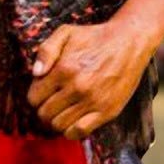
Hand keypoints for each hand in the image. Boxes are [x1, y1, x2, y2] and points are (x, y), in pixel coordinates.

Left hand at [26, 21, 152, 141]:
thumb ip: (46, 50)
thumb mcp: (66, 32)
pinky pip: (80, 131)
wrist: (129, 42)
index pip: (34, 98)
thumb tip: (35, 73)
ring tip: (62, 111)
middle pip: (44, 114)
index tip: (42, 93)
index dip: (35, 97)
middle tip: (51, 103)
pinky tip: (74, 120)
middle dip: (43, 110)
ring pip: (59, 125)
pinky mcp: (107, 111)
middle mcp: (77, 87)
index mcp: (64, 69)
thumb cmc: (95, 37)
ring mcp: (93, 101)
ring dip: (56, 121)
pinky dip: (71, 131)